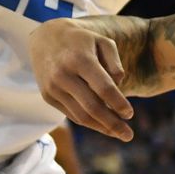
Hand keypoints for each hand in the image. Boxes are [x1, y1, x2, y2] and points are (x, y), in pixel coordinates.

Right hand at [29, 19, 134, 141]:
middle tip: (129, 136)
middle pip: (92, 107)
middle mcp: (64, 75)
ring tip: (119, 134)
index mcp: (80, 59)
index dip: (118, 103)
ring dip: (102, 128)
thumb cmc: (81, 40)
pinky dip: (89, 122)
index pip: (103, 88)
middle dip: (112, 124)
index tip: (130, 114)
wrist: (44, 38)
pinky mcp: (48, 96)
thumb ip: (115, 62)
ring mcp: (53, 87)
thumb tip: (119, 85)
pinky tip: (103, 126)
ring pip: (81, 116)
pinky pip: (71, 114)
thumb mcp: (102, 41)